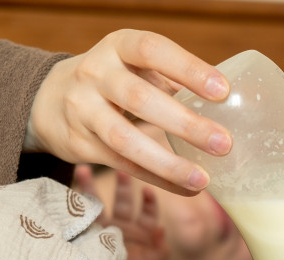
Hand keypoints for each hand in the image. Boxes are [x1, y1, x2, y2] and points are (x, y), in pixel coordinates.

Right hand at [27, 30, 232, 195]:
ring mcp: (83, 109)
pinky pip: (122, 165)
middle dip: (185, 124)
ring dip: (168, 163)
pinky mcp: (79, 143)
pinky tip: (186, 188)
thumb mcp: (136, 65)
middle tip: (224, 144)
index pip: (152, 50)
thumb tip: (232, 103)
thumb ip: (173, 77)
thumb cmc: (115, 81)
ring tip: (203, 179)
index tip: (223, 90)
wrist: (51, 99)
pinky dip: (158, 179)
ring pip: (125, 139)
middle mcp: (95, 73)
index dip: (188, 68)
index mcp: (118, 47)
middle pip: (139, 99)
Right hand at [74, 164, 168, 259]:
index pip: (147, 212)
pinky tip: (68, 194)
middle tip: (119, 170)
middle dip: (122, 185)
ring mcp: (103, 227)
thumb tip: (161, 230)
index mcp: (141, 231)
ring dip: (91, 187)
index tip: (147, 190)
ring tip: (83, 170)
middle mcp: (122, 226)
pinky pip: (81, 216)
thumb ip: (158, 248)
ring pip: (98, 203)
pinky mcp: (87, 233)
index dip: (148, 201)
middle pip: (123, 200)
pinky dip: (76, 205)